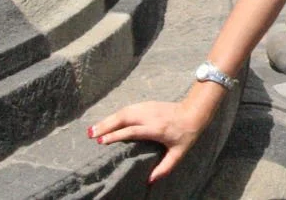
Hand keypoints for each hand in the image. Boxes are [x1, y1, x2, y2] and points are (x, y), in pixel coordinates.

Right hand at [87, 100, 206, 182]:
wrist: (194, 112)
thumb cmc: (186, 135)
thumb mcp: (178, 154)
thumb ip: (165, 167)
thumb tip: (150, 180)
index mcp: (156, 129)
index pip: (132, 131)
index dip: (116, 135)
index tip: (101, 141)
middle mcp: (149, 116)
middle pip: (124, 118)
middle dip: (106, 125)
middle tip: (91, 134)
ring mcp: (148, 108)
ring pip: (124, 112)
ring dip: (108, 119)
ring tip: (93, 129)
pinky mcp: (147, 104)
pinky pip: (128, 108)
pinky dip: (115, 115)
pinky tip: (106, 121)